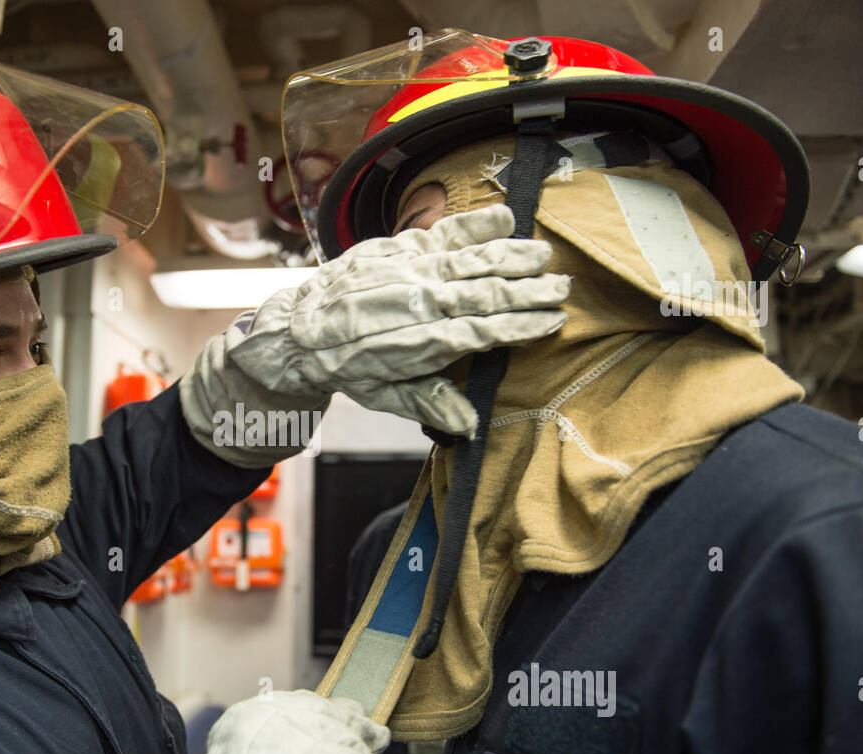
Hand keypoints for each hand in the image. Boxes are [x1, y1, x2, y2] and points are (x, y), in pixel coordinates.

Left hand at [179, 204, 568, 465]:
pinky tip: (503, 217)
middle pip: (486, 294)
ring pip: (470, 260)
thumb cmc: (348, 366)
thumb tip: (470, 426)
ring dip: (512, 256)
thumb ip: (431, 404)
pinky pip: (441, 232)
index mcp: (422, 343)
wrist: (299, 329)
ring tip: (544, 255)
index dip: (522, 326)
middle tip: (562, 288)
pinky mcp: (397, 248)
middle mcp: (419, 303)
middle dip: (528, 291)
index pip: (485, 332)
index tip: (553, 321)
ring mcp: (408, 271)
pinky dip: (473, 224)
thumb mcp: (387, 395)